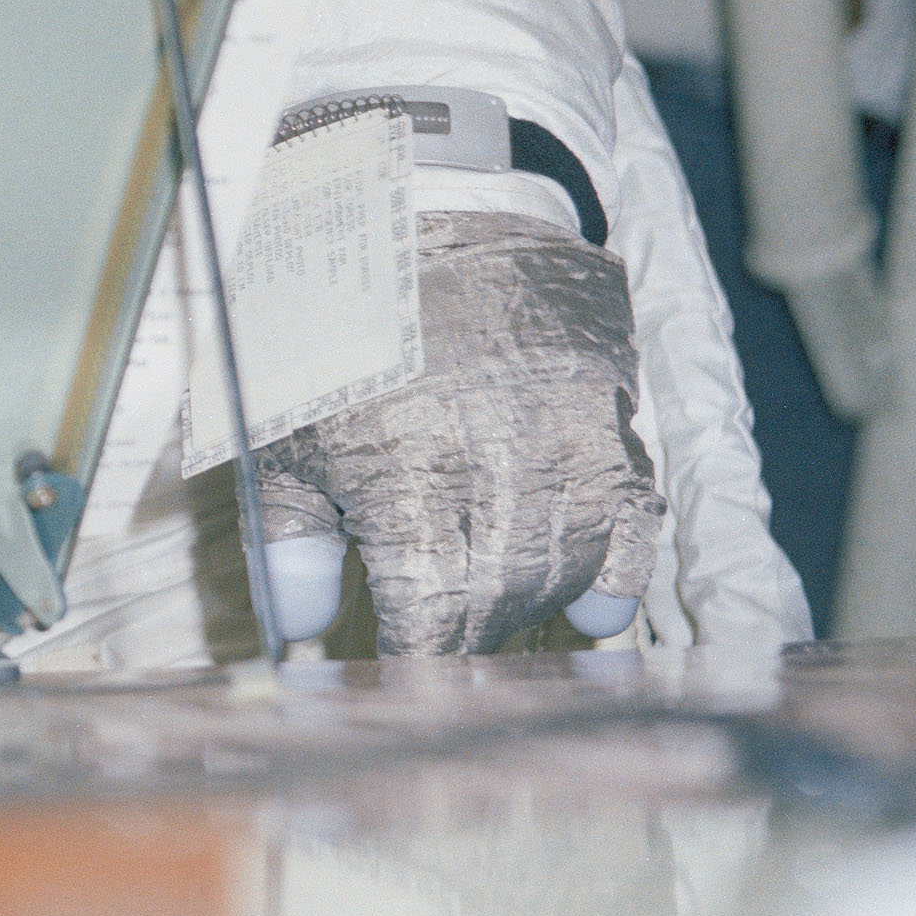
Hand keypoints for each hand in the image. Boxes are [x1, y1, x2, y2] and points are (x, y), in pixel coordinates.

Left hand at [251, 215, 661, 654]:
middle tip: (433, 661)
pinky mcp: (613, 431)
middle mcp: (504, 493)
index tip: (396, 698)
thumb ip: (293, 541)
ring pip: (565, 580)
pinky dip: (613, 577)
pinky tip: (590, 610)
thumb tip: (297, 633)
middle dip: (461, 650)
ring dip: (523, 613)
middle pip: (498, 618)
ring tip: (483, 614)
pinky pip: (630, 530)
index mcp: (415, 501)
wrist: (425, 216)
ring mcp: (569, 463)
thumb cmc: (334, 329)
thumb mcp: (284, 432)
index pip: (430, 638)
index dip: (416, 681)